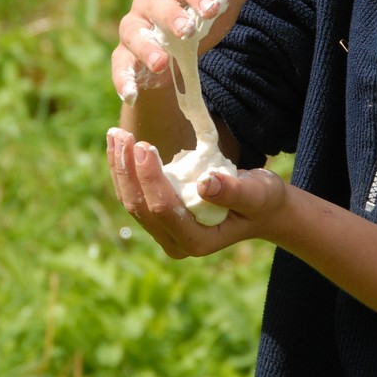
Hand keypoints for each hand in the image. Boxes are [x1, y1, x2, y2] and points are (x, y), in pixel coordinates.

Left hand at [107, 127, 288, 257]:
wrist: (261, 209)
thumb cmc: (262, 201)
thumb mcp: (257, 194)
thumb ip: (234, 191)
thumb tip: (205, 183)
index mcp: (197, 241)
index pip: (164, 210)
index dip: (150, 179)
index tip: (144, 145)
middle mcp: (175, 242)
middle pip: (140, 207)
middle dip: (127, 170)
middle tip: (122, 135)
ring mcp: (164, 231)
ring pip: (131, 201)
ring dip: (119, 167)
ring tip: (114, 134)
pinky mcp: (159, 217)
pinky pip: (135, 194)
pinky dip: (124, 169)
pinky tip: (119, 145)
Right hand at [110, 0, 279, 101]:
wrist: (178, 58)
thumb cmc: (201, 20)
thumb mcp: (223, 0)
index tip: (213, 8)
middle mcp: (148, 3)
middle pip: (154, 3)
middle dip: (170, 16)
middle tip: (187, 31)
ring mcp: (134, 30)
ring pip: (133, 33)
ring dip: (145, 48)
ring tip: (161, 64)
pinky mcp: (125, 58)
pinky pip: (120, 66)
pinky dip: (123, 79)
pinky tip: (131, 93)